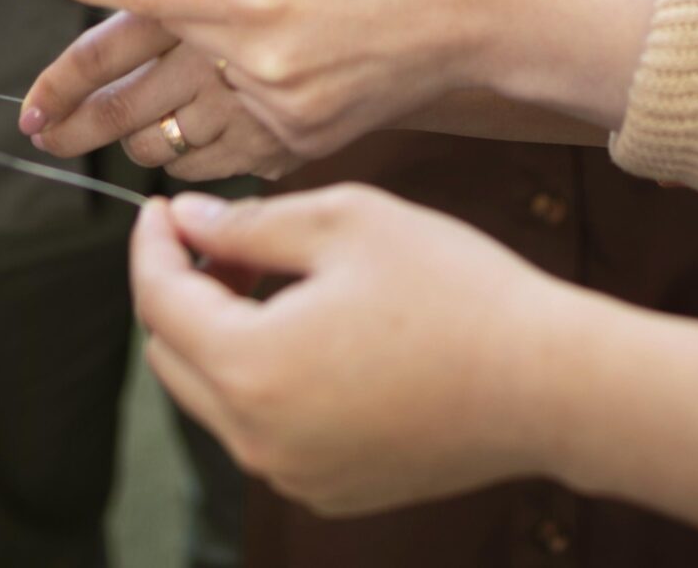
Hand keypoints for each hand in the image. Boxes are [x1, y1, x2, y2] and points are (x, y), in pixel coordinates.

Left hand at [22, 14, 302, 180]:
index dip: (60, 67)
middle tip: (37, 127)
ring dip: (128, 136)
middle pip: (117, 109)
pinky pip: (204, 166)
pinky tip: (190, 124)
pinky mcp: (285, 146)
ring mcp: (256, 114)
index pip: (108, 42)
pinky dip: (184, 152)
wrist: (458, 8)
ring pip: (155, 145)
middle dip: (65, 123)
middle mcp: (228, 65)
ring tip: (128, 115)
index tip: (29, 95)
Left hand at [132, 188, 575, 515]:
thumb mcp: (348, 222)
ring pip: (216, 398)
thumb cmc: (455, 290)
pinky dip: (266, 382)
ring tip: (280, 281)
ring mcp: (291, 473)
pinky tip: (321, 336)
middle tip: (227, 241)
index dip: (151, 245)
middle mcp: (255, 438)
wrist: (546, 384)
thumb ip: (251, 224)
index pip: (157, 300)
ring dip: (223, 338)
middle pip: (172, 358)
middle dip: (182, 293)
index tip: (162, 209)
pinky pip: (265, 431)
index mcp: (249, 367)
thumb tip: (188, 225)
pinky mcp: (329, 489)